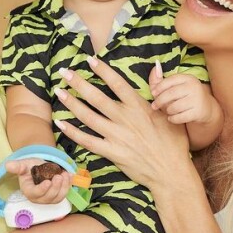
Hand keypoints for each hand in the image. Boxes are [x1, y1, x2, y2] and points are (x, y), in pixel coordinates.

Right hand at [5, 158, 71, 203]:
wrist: (40, 167)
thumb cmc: (30, 167)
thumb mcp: (24, 164)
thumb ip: (17, 166)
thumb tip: (7, 165)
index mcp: (28, 191)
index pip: (35, 194)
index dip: (42, 190)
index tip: (48, 182)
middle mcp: (38, 198)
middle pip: (48, 197)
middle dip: (55, 188)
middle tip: (59, 176)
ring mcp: (48, 198)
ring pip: (57, 198)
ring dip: (63, 187)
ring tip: (65, 174)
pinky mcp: (56, 196)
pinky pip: (64, 194)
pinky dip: (68, 186)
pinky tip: (69, 175)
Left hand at [54, 57, 189, 191]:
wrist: (171, 172)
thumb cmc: (173, 142)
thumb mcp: (169, 112)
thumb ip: (159, 88)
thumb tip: (155, 65)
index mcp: (139, 108)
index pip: (117, 84)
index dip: (103, 70)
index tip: (89, 59)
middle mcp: (126, 119)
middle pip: (97, 97)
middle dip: (79, 83)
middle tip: (65, 72)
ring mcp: (117, 136)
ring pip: (88, 117)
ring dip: (71, 103)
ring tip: (59, 91)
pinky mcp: (112, 153)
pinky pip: (88, 141)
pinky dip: (73, 132)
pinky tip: (61, 123)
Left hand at [149, 65, 215, 124]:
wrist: (205, 109)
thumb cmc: (184, 96)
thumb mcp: (173, 86)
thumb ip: (160, 78)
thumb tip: (155, 64)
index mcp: (187, 78)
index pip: (170, 80)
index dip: (159, 87)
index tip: (153, 93)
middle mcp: (194, 87)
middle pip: (171, 93)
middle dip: (160, 100)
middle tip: (154, 106)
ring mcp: (197, 99)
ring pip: (175, 106)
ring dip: (167, 110)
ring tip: (167, 111)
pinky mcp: (198, 112)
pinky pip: (180, 117)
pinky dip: (173, 119)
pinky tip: (171, 118)